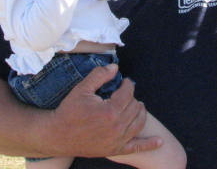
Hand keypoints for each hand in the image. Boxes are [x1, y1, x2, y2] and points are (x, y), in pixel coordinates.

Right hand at [47, 64, 161, 157]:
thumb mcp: (82, 89)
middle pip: (135, 107)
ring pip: (139, 123)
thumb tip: (115, 67)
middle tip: (124, 94)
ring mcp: (117, 140)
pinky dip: (149, 144)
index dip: (128, 84)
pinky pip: (136, 148)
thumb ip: (99, 76)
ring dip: (140, 112)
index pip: (128, 93)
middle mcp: (117, 127)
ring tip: (135, 105)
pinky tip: (160, 141)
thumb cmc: (68, 111)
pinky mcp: (115, 149)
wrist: (57, 135)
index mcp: (110, 111)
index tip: (124, 82)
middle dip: (132, 97)